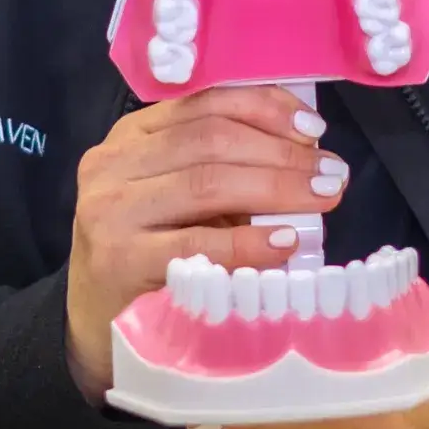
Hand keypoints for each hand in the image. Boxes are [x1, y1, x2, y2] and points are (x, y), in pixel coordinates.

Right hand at [66, 86, 346, 401]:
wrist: (96, 326)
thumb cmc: (151, 252)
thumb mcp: (179, 198)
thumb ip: (226, 168)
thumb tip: (307, 157)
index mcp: (133, 134)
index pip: (205, 102)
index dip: (265, 108)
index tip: (314, 129)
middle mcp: (114, 161)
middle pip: (211, 138)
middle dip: (281, 152)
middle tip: (332, 172)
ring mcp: (110, 209)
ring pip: (206, 181)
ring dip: (275, 187)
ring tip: (322, 198)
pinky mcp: (117, 259)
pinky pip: (195, 243)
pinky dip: (247, 241)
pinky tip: (285, 242)